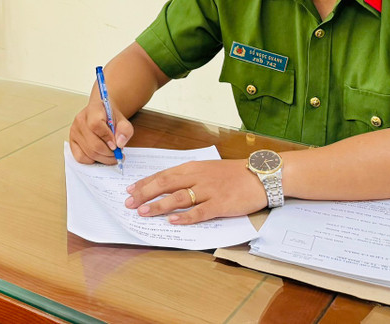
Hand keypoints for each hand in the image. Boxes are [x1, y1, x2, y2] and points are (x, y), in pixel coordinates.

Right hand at [69, 97, 131, 164]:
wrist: (103, 115)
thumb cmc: (111, 118)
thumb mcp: (123, 121)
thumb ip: (125, 130)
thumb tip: (119, 144)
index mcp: (94, 108)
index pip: (96, 124)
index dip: (107, 138)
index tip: (116, 145)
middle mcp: (80, 119)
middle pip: (93, 143)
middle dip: (108, 153)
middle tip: (117, 154)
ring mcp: (74, 131)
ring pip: (88, 152)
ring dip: (103, 158)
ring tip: (111, 155)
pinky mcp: (72, 141)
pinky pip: (80, 157)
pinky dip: (92, 160)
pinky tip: (100, 155)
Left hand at [125, 158, 267, 223]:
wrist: (260, 175)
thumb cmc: (232, 173)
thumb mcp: (207, 169)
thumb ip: (188, 176)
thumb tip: (167, 185)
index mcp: (192, 167)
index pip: (163, 175)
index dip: (145, 183)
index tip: (130, 190)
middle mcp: (197, 177)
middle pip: (165, 184)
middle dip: (145, 193)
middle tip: (129, 203)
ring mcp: (209, 191)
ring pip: (179, 197)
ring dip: (159, 205)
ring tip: (144, 212)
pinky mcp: (221, 204)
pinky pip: (200, 211)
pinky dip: (185, 216)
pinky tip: (173, 221)